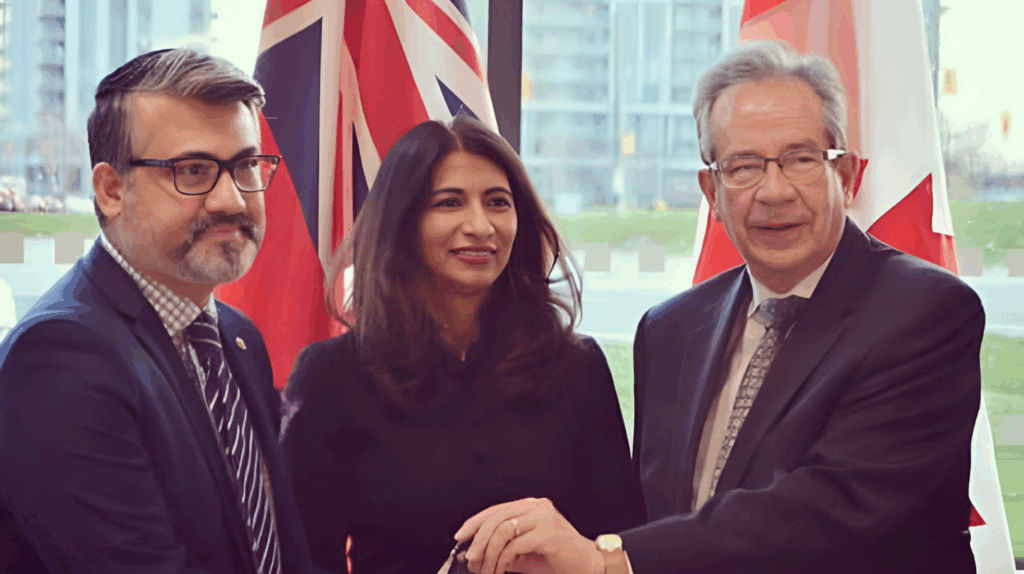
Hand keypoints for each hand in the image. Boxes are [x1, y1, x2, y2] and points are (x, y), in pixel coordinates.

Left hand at [453, 497, 603, 573]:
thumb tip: (475, 553)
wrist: (588, 566)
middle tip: (471, 558)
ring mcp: (544, 517)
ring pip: (503, 529)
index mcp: (532, 506)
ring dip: (489, 552)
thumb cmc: (558, 559)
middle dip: (478, 540)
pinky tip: (502, 568)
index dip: (475, 522)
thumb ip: (503, 548)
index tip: (460, 536)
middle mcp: (538, 507)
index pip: (496, 510)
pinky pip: (515, 544)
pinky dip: (503, 558)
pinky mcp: (548, 532)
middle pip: (496, 517)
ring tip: (485, 568)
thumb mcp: (524, 552)